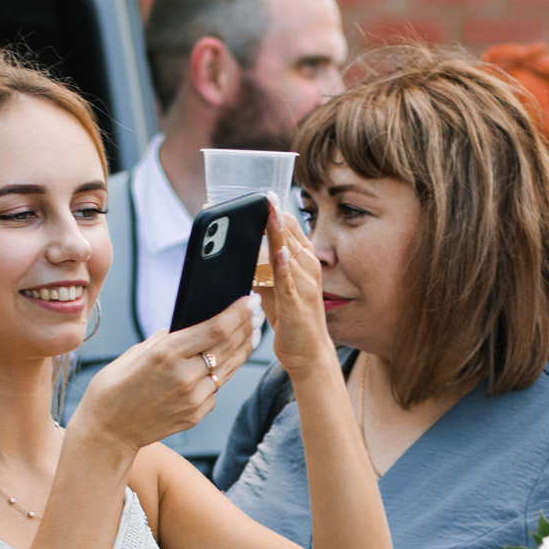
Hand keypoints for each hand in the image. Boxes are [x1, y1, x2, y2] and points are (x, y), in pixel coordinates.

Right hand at [68, 296, 257, 453]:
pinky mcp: (196, 415)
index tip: (251, 300)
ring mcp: (193, 398)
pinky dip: (220, 375)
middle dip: (247, 326)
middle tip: (258, 312)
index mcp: (167, 353)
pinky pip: (216, 389)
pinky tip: (224, 363)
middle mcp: (185, 376)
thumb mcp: (138, 352)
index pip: (216, 328)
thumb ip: (168, 338)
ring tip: (252, 334)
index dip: (239, 312)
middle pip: (229, 346)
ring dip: (243, 349)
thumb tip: (193, 325)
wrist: (109, 429)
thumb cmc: (116, 386)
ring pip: (229, 368)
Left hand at [252, 203, 330, 375]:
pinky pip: (288, 280)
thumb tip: (239, 247)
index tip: (256, 194)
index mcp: (304, 260)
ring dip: (275, 230)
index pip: (288, 225)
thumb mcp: (273, 286)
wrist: (309, 354)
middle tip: (252, 195)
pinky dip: (283, 264)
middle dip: (269, 213)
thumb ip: (261, 266)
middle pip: (289, 231)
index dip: (271, 209)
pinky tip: (277, 250)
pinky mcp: (298, 303)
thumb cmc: (291, 319)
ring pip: (289, 250)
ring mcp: (306, 284)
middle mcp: (309, 267)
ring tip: (265, 209)